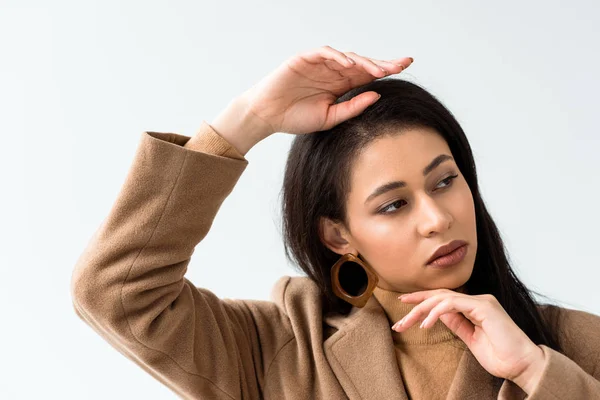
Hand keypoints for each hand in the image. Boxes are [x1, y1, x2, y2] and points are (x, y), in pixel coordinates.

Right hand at [240, 45, 413, 135]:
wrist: (267, 116)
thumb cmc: (296, 118)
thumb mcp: (331, 118)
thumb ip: (353, 107)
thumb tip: (376, 94)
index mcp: (340, 85)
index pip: (367, 75)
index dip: (386, 70)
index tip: (405, 68)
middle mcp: (333, 72)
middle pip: (363, 63)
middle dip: (383, 63)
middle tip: (402, 64)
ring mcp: (320, 64)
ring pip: (347, 57)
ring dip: (364, 61)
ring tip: (379, 69)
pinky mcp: (305, 59)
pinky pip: (325, 53)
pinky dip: (337, 56)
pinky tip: (349, 64)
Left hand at [392, 289, 545, 389]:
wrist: (523, 366)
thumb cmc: (501, 356)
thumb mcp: (470, 338)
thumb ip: (456, 324)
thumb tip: (437, 314)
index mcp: (474, 307)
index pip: (443, 299)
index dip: (422, 301)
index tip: (404, 307)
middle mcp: (477, 300)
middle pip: (439, 296)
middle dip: (416, 304)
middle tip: (399, 319)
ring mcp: (481, 302)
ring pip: (442, 298)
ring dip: (421, 310)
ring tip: (407, 323)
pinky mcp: (484, 307)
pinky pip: (452, 304)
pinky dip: (436, 312)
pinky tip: (425, 324)